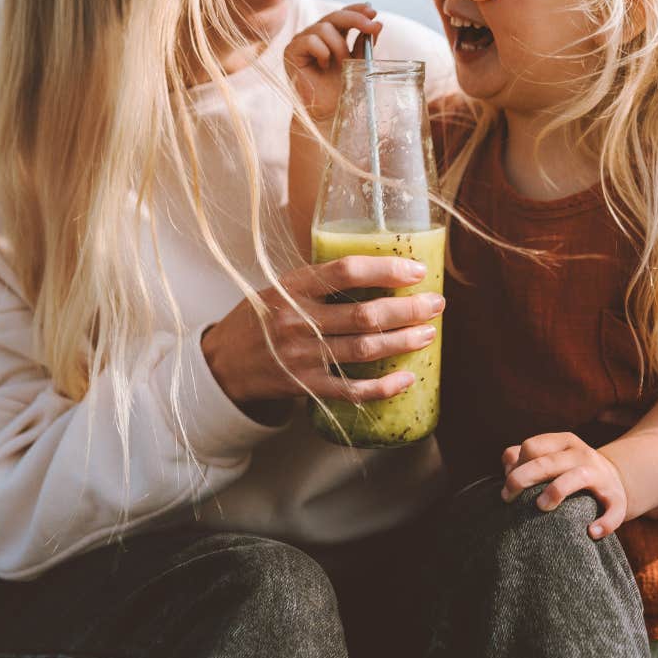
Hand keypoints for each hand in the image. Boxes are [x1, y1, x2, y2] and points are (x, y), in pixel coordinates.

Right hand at [201, 254, 442, 406]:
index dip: (385, 269)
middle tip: (435, 304)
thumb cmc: (260, 319)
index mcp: (291, 288)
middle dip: (407, 309)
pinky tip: (406, 378)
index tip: (416, 271)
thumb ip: (318, 281)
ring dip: (403, 342)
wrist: (222, 364)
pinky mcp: (306, 387)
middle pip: (364, 314)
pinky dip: (382, 387)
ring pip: (364, 350)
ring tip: (428, 333)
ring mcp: (302, 357)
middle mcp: (297, 321)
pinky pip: (352, 390)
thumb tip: (376, 267)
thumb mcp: (279, 288)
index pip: (345, 272)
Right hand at [285, 3, 379, 120]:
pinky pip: (310, 40)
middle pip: (334, 16)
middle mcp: (315, 34)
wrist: (327, 111)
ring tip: (341, 64)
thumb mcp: (358, 63)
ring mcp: (302, 41)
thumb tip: (377, 24)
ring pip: (324, 28)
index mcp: (331, 35)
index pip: (343, 14)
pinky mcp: (291, 51)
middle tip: (371, 26)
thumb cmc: (341, 88)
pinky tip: (323, 66)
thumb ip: (364, 44)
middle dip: (355, 19)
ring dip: (338, 46)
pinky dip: (322, 52)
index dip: (357, 9)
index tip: (373, 12)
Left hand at [500, 432, 627, 539]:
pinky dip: (604, 522)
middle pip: (547, 463)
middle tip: (508, 498)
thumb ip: (526, 456)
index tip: (508, 483)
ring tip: (541, 507)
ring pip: (576, 477)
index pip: (532, 447)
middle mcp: (582, 454)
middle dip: (522, 479)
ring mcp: (600, 475)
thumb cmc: (569, 470)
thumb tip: (507, 465)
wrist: (614, 478)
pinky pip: (613, 510)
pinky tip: (591, 531)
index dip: (515, 465)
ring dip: (556, 491)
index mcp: (563, 442)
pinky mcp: (617, 497)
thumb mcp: (551, 456)